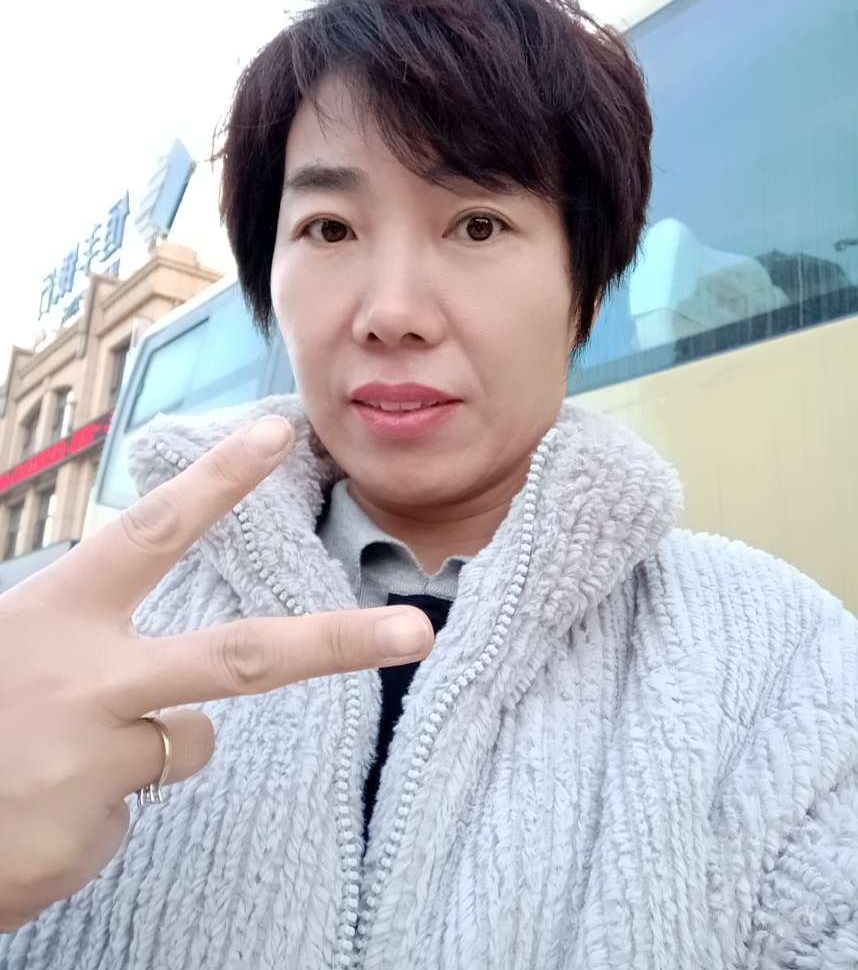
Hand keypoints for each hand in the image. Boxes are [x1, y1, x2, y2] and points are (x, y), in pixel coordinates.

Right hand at [0, 415, 432, 931]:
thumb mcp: (11, 645)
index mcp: (57, 616)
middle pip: (241, 657)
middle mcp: (88, 681)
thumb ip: (82, 631)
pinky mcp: (95, 829)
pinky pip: (138, 804)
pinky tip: (43, 809)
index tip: (278, 432)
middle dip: (338, 643)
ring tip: (59, 760)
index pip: (153, 532)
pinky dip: (104, 802)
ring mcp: (97, 760)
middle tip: (414, 633)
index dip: (219, 481)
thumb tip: (165, 635)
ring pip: (190, 742)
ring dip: (148, 746)